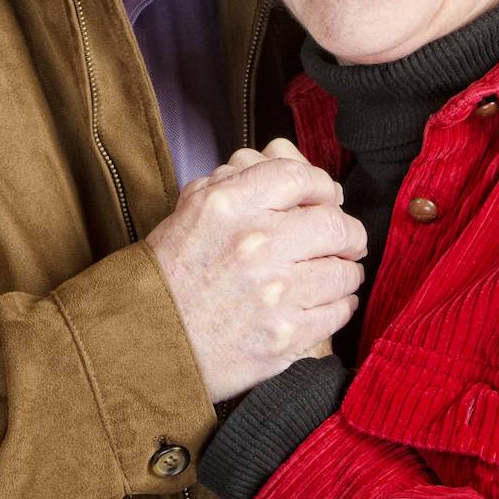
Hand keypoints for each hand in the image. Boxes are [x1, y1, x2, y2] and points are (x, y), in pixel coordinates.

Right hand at [146, 140, 364, 401]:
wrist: (149, 338)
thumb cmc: (172, 272)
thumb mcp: (193, 207)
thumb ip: (238, 180)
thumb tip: (283, 160)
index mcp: (230, 206)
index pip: (300, 177)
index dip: (322, 186)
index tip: (327, 198)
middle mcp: (256, 244)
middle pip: (335, 224)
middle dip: (348, 232)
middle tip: (346, 239)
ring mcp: (275, 293)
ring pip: (344, 271)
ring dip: (346, 270)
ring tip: (336, 272)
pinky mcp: (285, 336)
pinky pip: (337, 312)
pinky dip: (341, 304)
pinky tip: (330, 301)